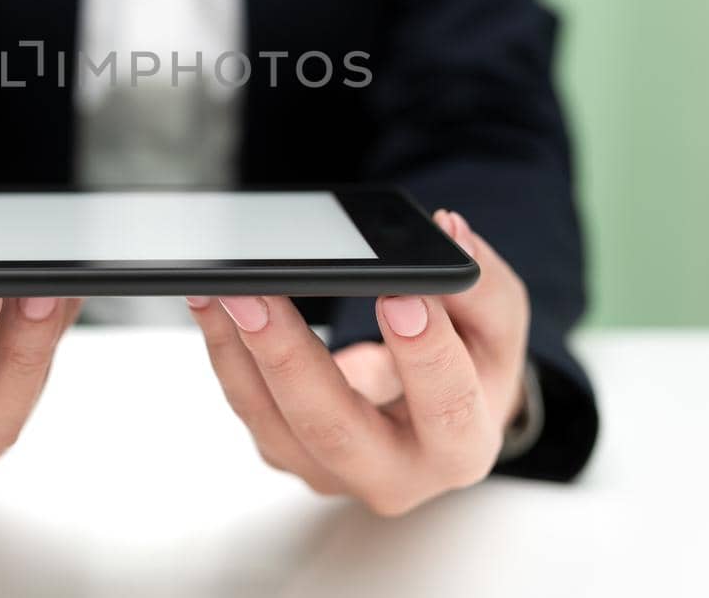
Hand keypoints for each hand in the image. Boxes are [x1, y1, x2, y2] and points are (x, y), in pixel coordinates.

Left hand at [187, 210, 528, 515]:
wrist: (433, 417)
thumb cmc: (468, 368)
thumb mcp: (497, 329)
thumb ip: (483, 285)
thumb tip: (448, 232)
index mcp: (461, 448)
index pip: (447, 409)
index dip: (425, 354)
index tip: (398, 294)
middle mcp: (394, 475)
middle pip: (335, 428)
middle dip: (289, 357)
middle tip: (256, 295)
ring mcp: (332, 471)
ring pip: (274, 422)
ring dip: (238, 353)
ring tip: (216, 290)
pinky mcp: (290, 452)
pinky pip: (251, 408)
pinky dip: (226, 354)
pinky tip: (211, 304)